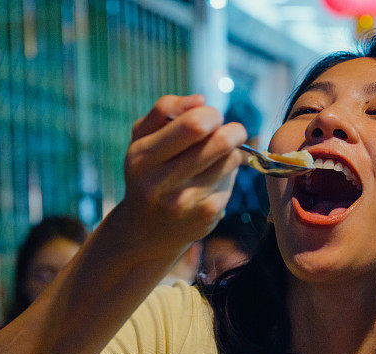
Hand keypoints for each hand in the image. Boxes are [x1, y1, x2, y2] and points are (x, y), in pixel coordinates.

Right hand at [119, 94, 246, 249]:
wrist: (145, 232)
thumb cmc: (147, 173)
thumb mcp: (141, 139)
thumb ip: (165, 111)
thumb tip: (201, 100)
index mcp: (142, 156)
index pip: (195, 124)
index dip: (211, 114)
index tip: (211, 119)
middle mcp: (162, 182)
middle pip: (220, 142)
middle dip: (234, 130)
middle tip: (232, 131)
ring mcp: (186, 201)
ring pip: (231, 159)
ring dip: (231, 152)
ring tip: (218, 156)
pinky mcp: (207, 215)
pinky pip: (231, 181)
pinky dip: (227, 176)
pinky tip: (211, 182)